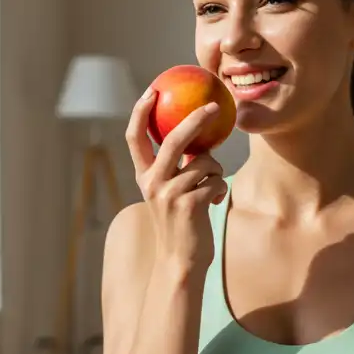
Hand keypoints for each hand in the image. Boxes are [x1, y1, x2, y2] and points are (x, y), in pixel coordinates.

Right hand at [125, 88, 229, 270]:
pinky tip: (211, 203)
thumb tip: (197, 134)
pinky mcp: (189, 205)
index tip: (152, 92)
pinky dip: (219, 189)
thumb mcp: (169, 193)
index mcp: (144, 176)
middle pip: (174, 139)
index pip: (135, 138)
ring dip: (215, 172)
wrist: (180, 262)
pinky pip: (215, 180)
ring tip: (209, 189)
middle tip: (214, 106)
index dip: (140, 112)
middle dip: (195, 118)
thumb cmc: (180, 224)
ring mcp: (169, 194)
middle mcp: (152, 182)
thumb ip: (177, 167)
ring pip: (204, 162)